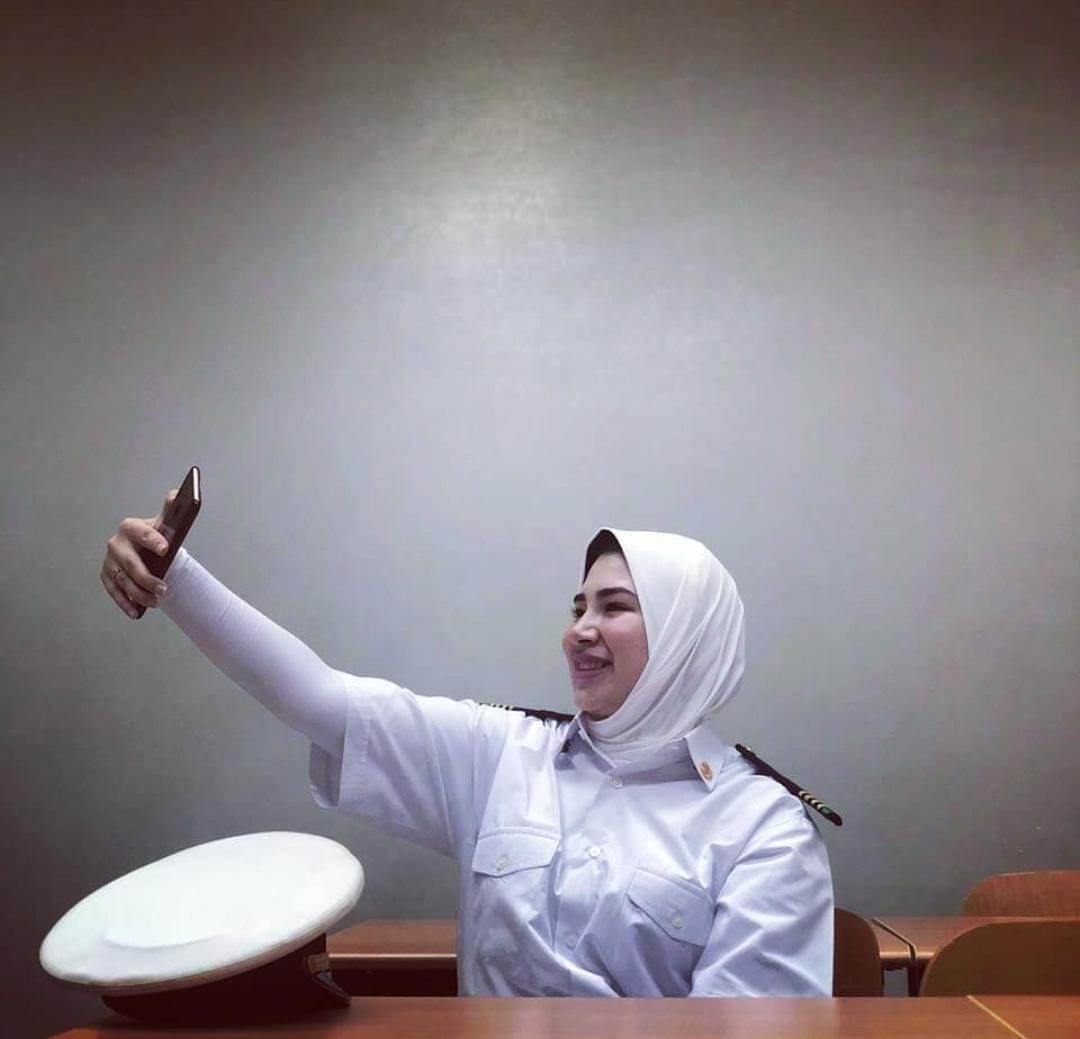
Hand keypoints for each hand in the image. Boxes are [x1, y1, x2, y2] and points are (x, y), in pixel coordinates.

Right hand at [101, 488, 177, 618]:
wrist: (144, 549)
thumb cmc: (156, 536)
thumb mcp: (164, 523)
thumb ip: (171, 509)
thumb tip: (177, 494)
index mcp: (131, 527)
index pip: (142, 533)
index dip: (153, 540)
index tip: (165, 549)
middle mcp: (116, 543)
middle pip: (131, 563)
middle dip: (147, 578)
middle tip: (164, 589)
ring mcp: (109, 561)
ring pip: (123, 580)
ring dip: (139, 594)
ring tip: (157, 602)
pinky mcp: (106, 575)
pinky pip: (114, 591)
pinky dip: (125, 603)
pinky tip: (136, 612)